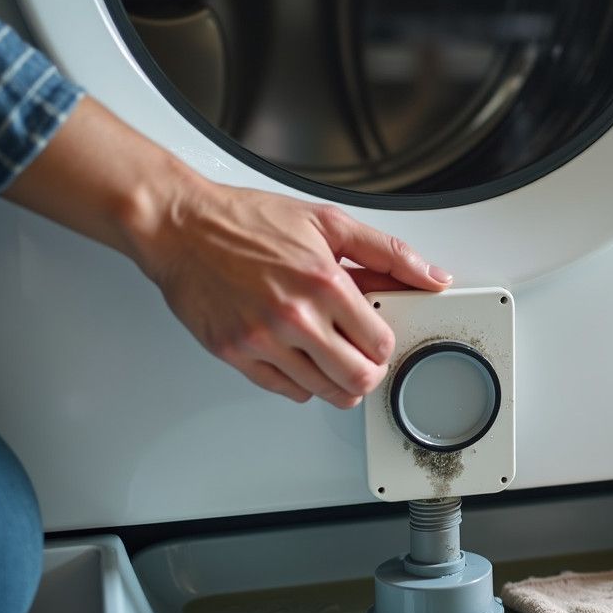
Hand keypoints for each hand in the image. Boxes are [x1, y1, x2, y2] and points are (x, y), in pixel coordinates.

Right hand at [137, 183, 451, 407]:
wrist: (180, 226)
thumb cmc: (247, 221)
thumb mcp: (328, 222)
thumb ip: (387, 253)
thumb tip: (432, 276)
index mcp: (323, 282)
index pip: (380, 344)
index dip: (385, 344)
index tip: (377, 336)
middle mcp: (294, 316)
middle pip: (357, 379)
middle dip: (368, 371)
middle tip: (361, 356)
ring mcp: (262, 340)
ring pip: (323, 392)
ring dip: (336, 381)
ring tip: (331, 355)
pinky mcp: (235, 353)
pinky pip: (285, 390)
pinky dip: (300, 382)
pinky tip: (299, 357)